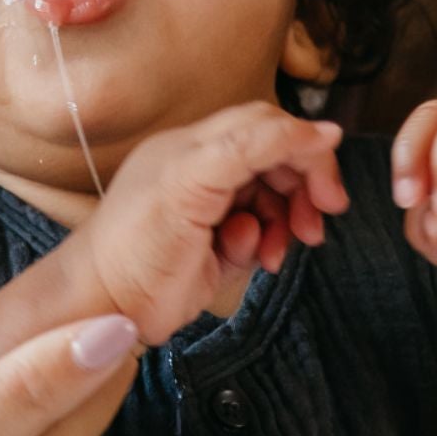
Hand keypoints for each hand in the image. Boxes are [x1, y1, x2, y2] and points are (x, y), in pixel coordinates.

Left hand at [78, 103, 349, 343]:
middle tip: (320, 221)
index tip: (330, 184)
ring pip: (274, 203)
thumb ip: (254, 146)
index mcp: (196, 146)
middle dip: (303, 189)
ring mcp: (212, 212)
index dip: (305, 147)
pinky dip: (264, 246)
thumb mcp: (194, 180)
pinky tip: (253, 260)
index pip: (267, 126)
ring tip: (277, 252)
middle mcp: (205, 173)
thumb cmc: (136, 244)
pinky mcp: (216, 249)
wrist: (106, 309)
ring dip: (286, 223)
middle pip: (277, 163)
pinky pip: (259, 237)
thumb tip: (322, 129)